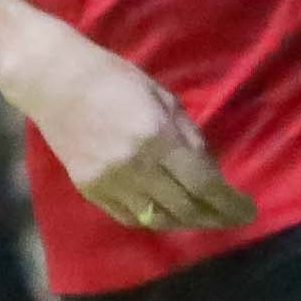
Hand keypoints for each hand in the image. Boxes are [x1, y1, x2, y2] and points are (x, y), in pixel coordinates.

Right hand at [11, 28, 250, 232]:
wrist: (53, 82)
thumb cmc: (114, 79)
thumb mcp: (163, 97)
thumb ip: (188, 135)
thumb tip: (210, 168)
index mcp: (158, 139)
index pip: (204, 185)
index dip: (229, 203)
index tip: (247, 211)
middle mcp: (136, 167)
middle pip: (184, 207)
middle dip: (213, 217)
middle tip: (229, 218)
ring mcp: (110, 182)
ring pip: (158, 218)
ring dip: (185, 222)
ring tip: (202, 218)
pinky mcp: (89, 189)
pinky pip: (130, 216)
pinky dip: (153, 219)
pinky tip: (166, 213)